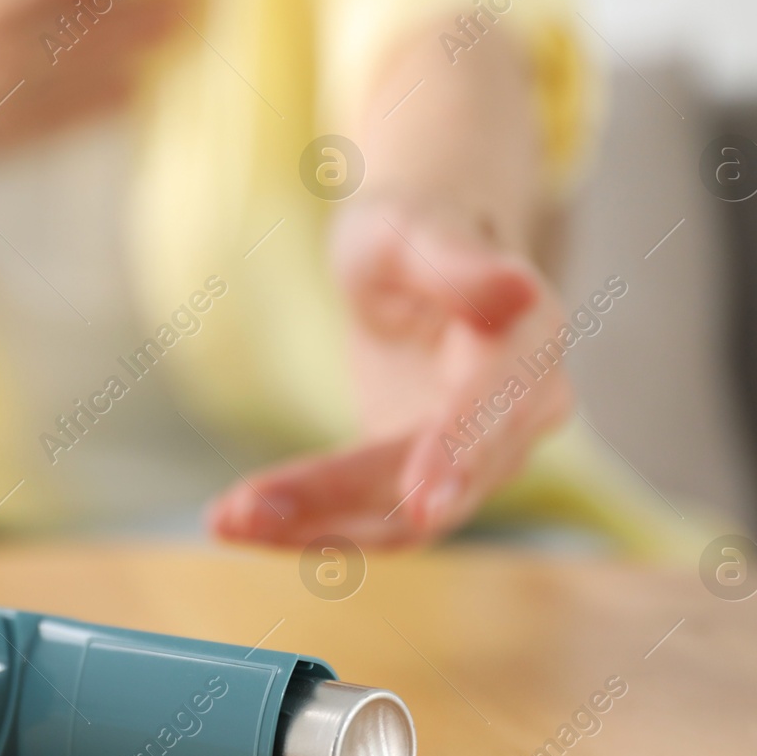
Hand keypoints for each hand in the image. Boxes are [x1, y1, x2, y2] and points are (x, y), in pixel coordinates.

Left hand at [206, 198, 573, 546]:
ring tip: (228, 518)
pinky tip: (234, 519)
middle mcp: (518, 418)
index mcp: (529, 344)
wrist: (414, 266)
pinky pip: (366, 522)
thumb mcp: (415, 230)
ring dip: (310, 525)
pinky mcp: (421, 487)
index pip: (494, 410)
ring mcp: (474, 464)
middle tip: (247, 510)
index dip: (459, 455)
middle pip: (432, 482)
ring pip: (394, 520)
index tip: (423, 507)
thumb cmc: (413, 231)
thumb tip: (515, 289)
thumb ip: (457, 265)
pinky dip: (303, 525)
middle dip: (340, 498)